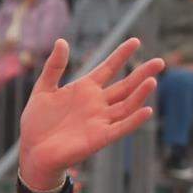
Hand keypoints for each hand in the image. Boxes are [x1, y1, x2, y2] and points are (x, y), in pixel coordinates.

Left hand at [16, 38, 163, 188]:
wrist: (33, 151)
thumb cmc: (37, 122)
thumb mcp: (43, 89)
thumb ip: (54, 67)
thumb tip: (61, 41)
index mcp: (85, 89)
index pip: (108, 68)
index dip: (121, 55)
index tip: (135, 41)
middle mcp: (97, 103)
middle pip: (125, 86)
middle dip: (141, 73)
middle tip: (159, 62)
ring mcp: (100, 120)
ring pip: (126, 105)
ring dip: (140, 94)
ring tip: (152, 80)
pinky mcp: (100, 138)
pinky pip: (121, 128)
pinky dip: (134, 120)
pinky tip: (146, 110)